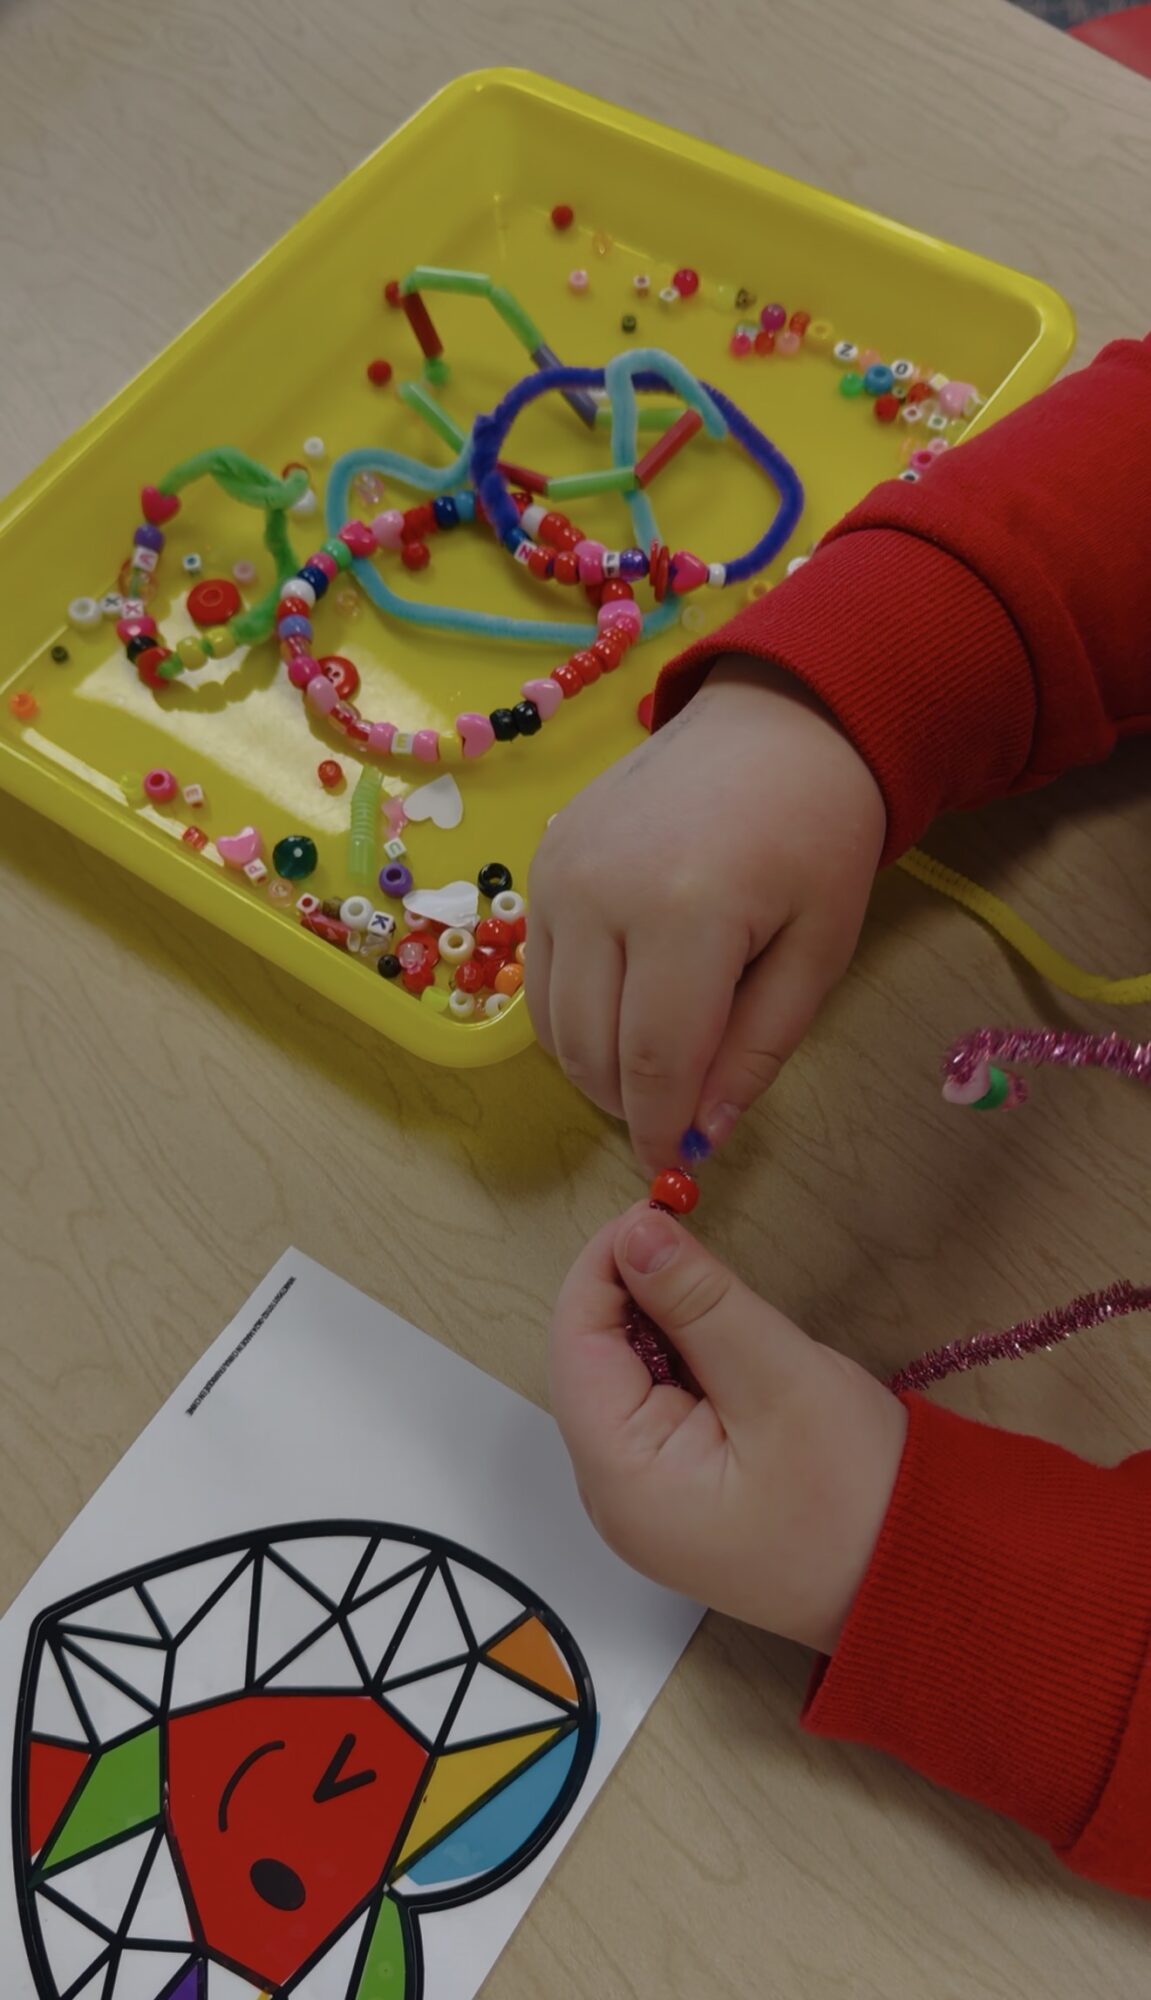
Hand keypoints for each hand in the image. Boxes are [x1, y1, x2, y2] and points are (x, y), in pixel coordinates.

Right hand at [527, 657, 885, 1173]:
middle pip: (592, 1048)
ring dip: (596, 1066)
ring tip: (654, 1067)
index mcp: (688, 912)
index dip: (660, 1126)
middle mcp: (602, 892)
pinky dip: (573, 1015)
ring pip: (553, 1021)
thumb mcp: (819, 950)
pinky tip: (624, 1011)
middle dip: (630, 1103)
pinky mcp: (542, 864)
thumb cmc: (817, 836)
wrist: (776, 723)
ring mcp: (559, 874)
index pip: (654, 1059)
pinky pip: (538, 974)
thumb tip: (704, 1134)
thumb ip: (759, 1047)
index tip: (675, 1166)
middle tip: (674, 1116)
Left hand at [550, 1203, 905, 1652]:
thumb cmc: (859, 1495)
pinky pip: (655, 1409)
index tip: (656, 1210)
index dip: (605, 1265)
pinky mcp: (678, 1496)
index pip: (576, 1342)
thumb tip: (636, 1233)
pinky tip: (731, 1352)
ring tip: (727, 1307)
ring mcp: (645, 1502)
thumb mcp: (778, 1377)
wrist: (925, 1582)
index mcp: (621, 1478)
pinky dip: (684, 1364)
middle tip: (697, 1245)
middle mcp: (614, 1498)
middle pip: (592, 1360)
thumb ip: (698, 1301)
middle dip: (636, 1293)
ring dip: (665, 1327)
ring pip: (625, 1379)